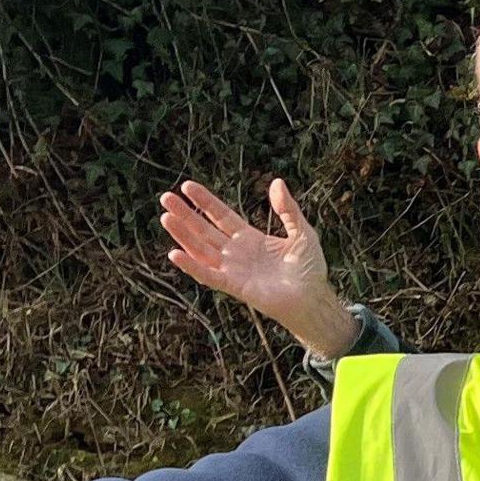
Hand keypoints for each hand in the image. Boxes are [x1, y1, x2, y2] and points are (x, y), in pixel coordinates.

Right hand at [161, 179, 352, 358]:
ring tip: (165, 217)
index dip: (205, 201)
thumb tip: (276, 182)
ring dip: (183, 235)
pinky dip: (191, 265)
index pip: (221, 215)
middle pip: (204, 230)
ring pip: (201, 249)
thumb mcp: (302, 232)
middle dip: (185, 214)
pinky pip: (208, 275)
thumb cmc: (310, 269)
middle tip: (166, 197)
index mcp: (250, 238)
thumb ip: (288, 209)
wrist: (313, 298)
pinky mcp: (234, 286)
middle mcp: (236, 252)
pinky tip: (175, 253)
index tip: (187, 186)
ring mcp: (233, 269)